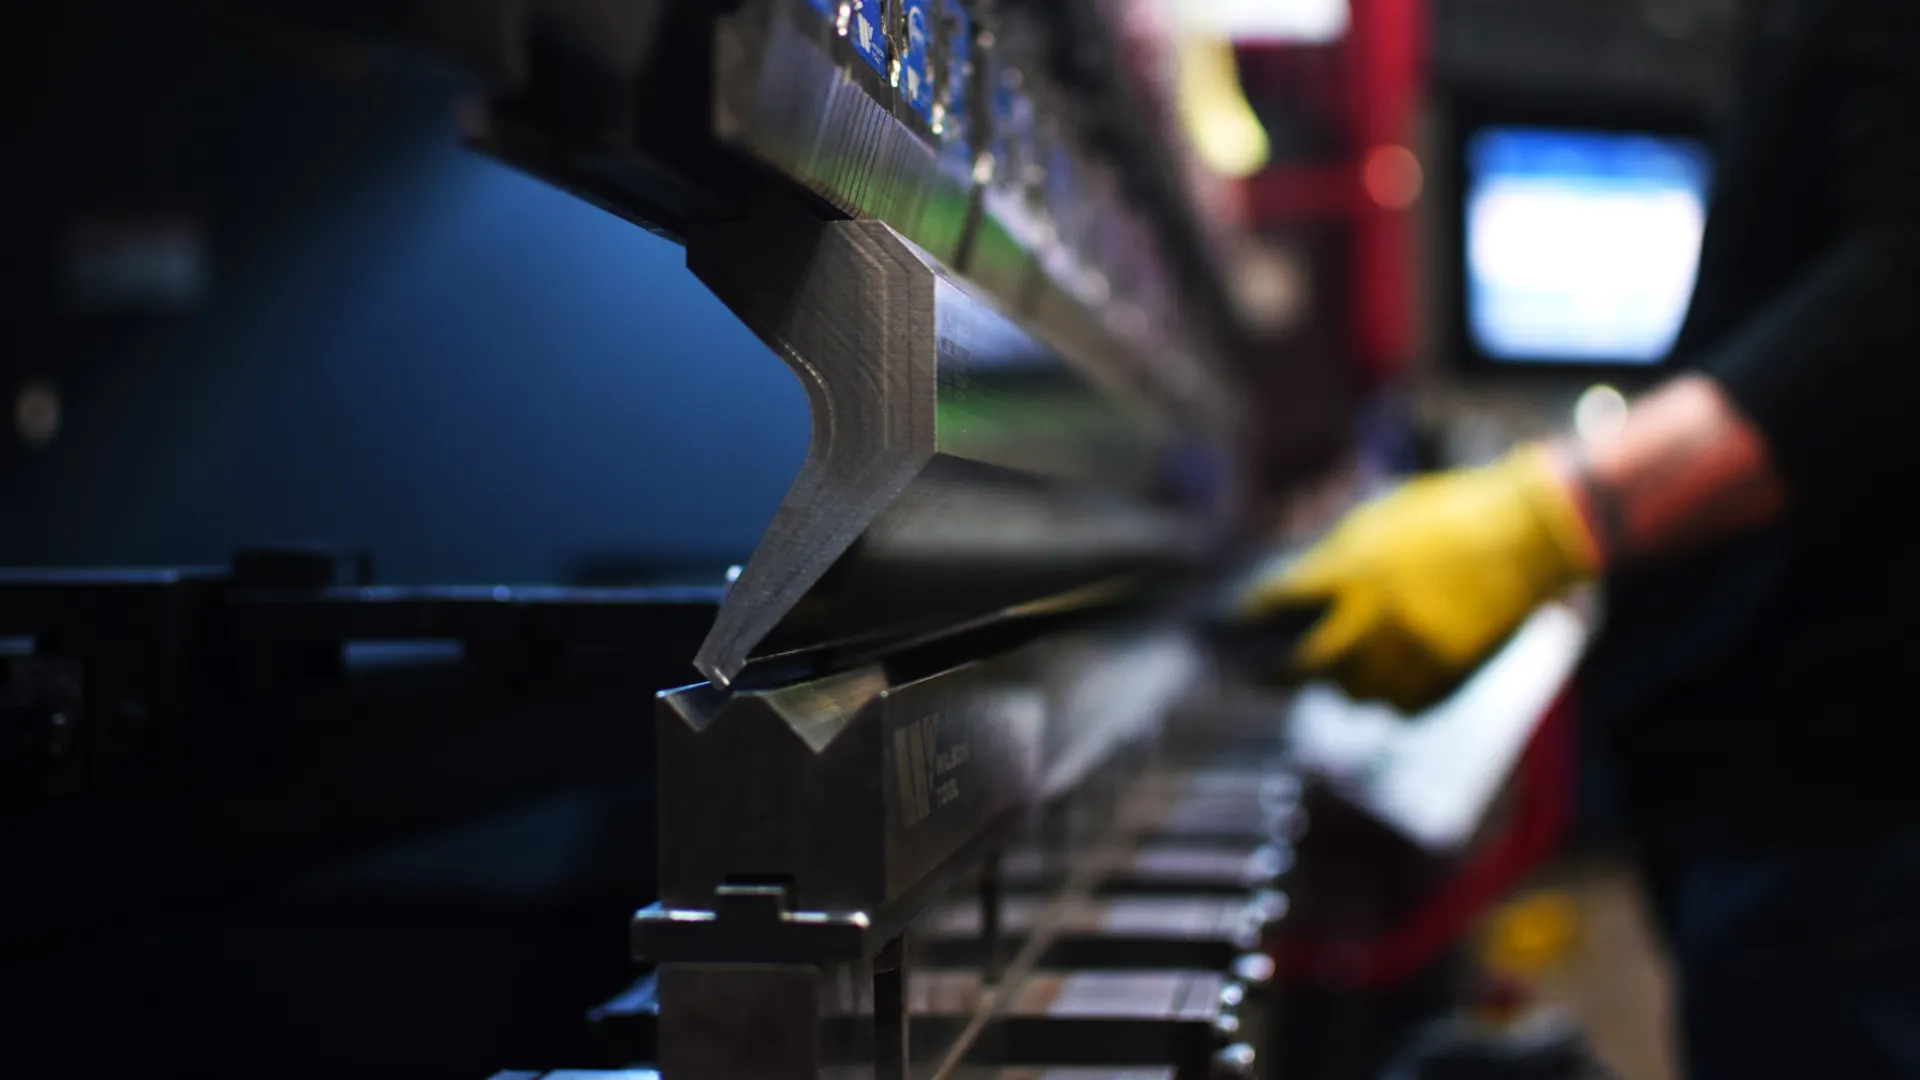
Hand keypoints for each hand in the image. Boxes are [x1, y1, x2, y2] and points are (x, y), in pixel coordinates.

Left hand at [1239, 445, 1598, 712]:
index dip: (1242, 618)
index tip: (1221, 627)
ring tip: (1336, 667)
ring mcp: (1412, 654)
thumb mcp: (1376, 521)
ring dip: (1337, 683)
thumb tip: (1291, 592)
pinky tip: (1386, 676)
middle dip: (1267, 673)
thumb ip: (1333, 560)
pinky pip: (1399, 706)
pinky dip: (1388, 695)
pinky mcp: (1447, 678)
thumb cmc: (1446, 515)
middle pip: (1301, 666)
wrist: (1527, 534)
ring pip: (1350, 693)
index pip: (1276, 603)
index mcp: (1353, 570)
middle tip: (1248, 675)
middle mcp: (1375, 619)